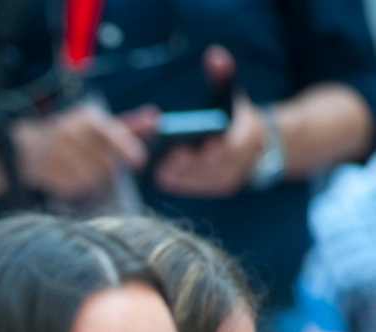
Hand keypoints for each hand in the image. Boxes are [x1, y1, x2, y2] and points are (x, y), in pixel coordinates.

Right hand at [11, 101, 151, 198]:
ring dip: (91, 177)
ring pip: (92, 177)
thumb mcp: (96, 126)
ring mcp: (56, 154)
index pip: (111, 133)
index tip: (139, 160)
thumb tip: (156, 118)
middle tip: (94, 160)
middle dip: (106, 165)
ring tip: (78, 166)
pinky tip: (66, 174)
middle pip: (105, 162)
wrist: (25, 148)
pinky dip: (76, 185)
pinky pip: (76, 188)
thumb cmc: (70, 136)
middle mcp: (69, 133)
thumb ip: (127, 125)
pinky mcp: (48, 174)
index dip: (126, 147)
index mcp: (84, 117)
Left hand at [153, 45, 268, 196]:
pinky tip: (162, 177)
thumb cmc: (236, 115)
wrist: (259, 144)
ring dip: (185, 175)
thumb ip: (223, 75)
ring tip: (161, 168)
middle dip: (195, 162)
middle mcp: (244, 158)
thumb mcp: (232, 92)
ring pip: (208, 178)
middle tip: (170, 159)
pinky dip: (183, 183)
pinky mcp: (220, 186)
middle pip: (218, 164)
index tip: (208, 146)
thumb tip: (214, 55)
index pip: (238, 144)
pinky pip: (200, 188)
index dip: (224, 147)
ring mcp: (233, 175)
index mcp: (249, 134)